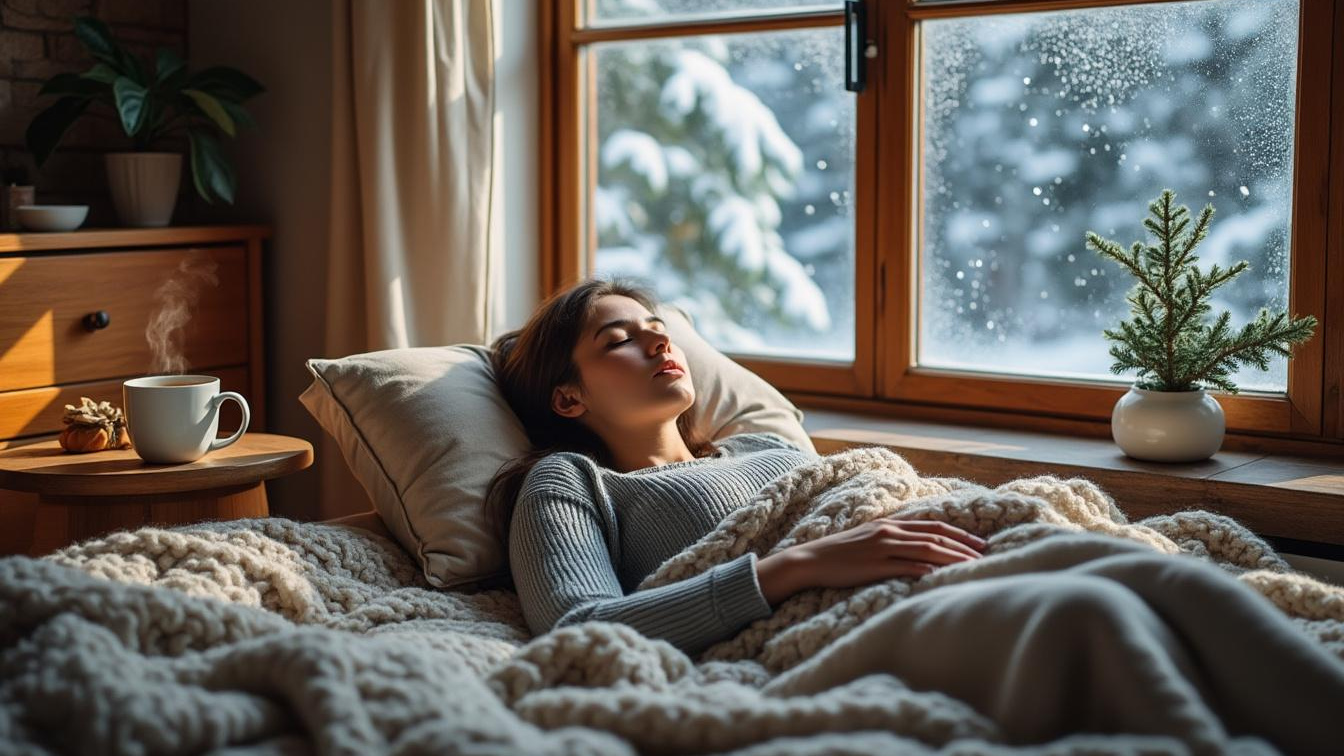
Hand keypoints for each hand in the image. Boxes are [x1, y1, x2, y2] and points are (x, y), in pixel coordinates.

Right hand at [755, 518, 987, 605]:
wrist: (811, 560)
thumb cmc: (839, 554)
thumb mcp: (868, 539)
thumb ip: (891, 539)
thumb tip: (915, 547)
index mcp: (890, 525)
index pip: (932, 526)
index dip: (958, 533)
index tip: (979, 542)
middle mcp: (889, 532)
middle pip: (935, 536)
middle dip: (963, 545)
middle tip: (986, 554)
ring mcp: (882, 548)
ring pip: (926, 550)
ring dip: (953, 557)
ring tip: (973, 566)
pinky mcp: (875, 565)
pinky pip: (907, 566)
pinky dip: (928, 570)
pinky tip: (943, 576)